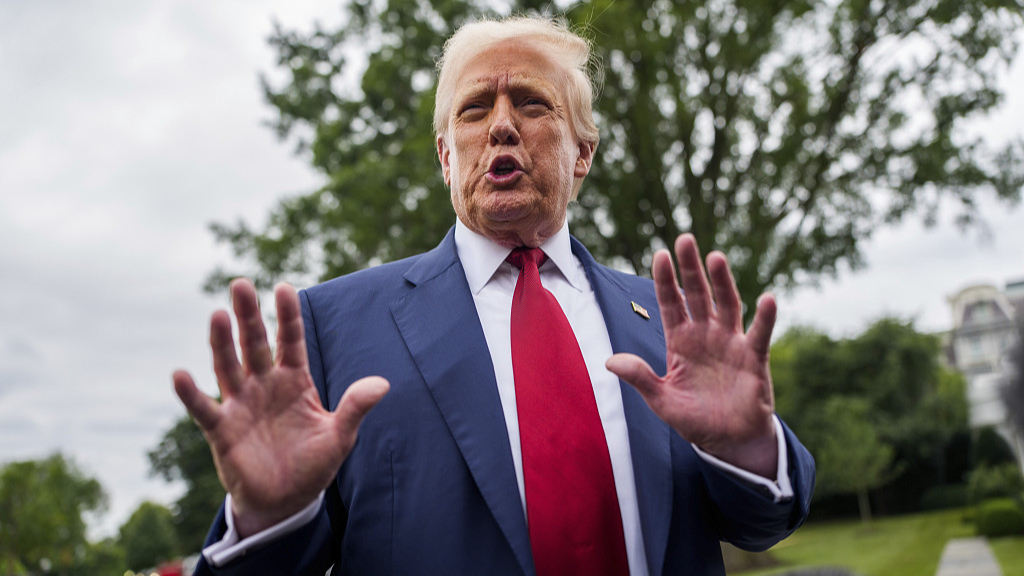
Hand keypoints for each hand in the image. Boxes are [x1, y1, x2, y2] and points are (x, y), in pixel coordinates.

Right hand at [173, 279, 388, 536]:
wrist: (286, 502)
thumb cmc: (313, 465)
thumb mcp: (339, 437)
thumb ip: (355, 408)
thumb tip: (383, 385)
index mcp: (294, 381)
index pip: (290, 340)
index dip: (288, 316)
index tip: (284, 287)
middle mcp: (264, 385)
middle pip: (254, 343)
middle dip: (248, 315)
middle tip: (241, 284)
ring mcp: (241, 404)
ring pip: (228, 366)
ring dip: (221, 342)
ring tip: (216, 314)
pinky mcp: (221, 429)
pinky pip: (203, 408)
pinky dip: (190, 393)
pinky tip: (179, 374)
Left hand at [606, 234, 777, 476]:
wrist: (728, 441)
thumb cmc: (694, 419)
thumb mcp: (661, 400)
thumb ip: (640, 378)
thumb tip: (609, 361)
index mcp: (680, 341)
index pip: (670, 303)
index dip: (665, 280)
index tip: (659, 255)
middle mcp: (706, 335)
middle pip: (698, 294)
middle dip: (691, 268)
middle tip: (685, 239)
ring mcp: (731, 343)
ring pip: (727, 305)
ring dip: (722, 282)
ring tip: (716, 257)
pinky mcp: (753, 358)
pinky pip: (759, 334)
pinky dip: (764, 317)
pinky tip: (767, 298)